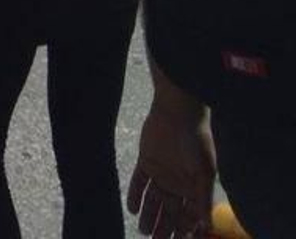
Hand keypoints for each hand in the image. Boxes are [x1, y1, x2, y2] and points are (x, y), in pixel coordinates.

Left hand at [127, 104, 215, 237]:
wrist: (178, 112)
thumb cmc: (197, 141)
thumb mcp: (204, 172)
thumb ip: (203, 198)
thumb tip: (207, 225)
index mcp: (194, 186)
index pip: (189, 214)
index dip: (186, 230)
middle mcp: (177, 182)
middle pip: (170, 211)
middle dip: (165, 227)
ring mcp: (161, 172)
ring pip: (154, 200)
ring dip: (149, 216)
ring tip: (144, 231)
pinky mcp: (146, 161)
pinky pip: (139, 182)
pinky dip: (135, 196)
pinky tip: (132, 210)